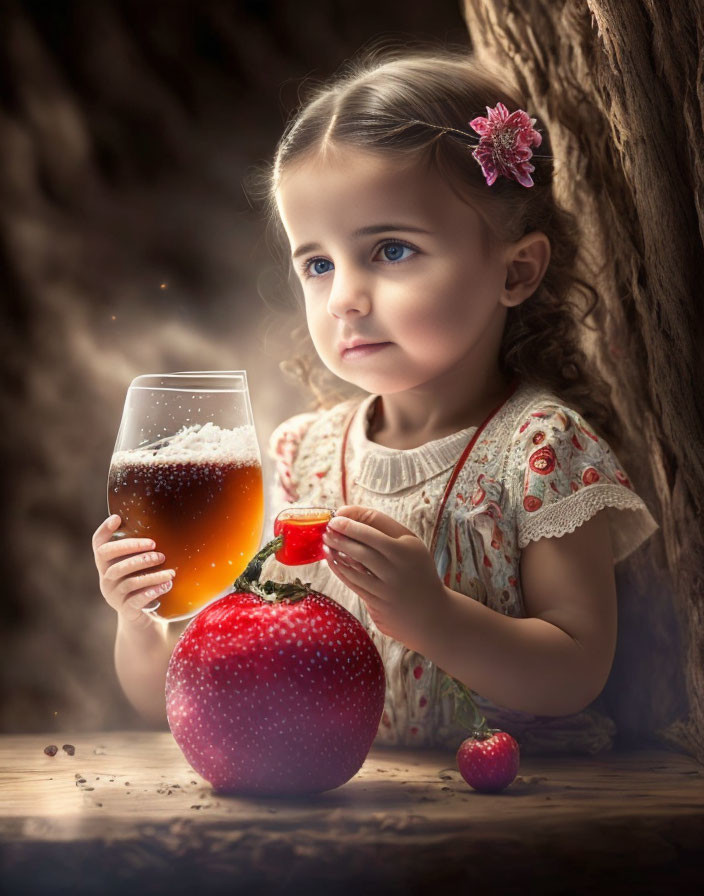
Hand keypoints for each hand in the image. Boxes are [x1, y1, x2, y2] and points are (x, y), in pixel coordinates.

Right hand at [92, 514, 174, 626]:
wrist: (141, 617)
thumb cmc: (142, 582)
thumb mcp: (138, 566)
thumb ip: (141, 549)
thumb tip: (160, 522)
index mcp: (107, 564)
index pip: (98, 544)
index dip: (104, 530)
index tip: (117, 518)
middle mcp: (106, 578)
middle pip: (109, 559)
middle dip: (133, 549)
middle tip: (157, 549)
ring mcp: (113, 595)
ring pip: (128, 581)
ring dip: (152, 575)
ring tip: (171, 572)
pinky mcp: (126, 610)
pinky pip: (136, 600)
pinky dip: (152, 591)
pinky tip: (166, 585)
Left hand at [321, 505, 447, 651]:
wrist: (430, 612)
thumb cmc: (415, 569)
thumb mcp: (410, 543)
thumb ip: (382, 526)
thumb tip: (348, 513)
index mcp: (408, 549)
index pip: (374, 530)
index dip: (351, 523)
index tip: (336, 518)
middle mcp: (399, 569)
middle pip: (362, 549)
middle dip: (340, 538)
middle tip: (327, 529)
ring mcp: (387, 588)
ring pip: (354, 568)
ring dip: (336, 554)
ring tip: (326, 543)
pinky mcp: (377, 604)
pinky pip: (353, 584)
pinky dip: (340, 570)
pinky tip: (332, 561)